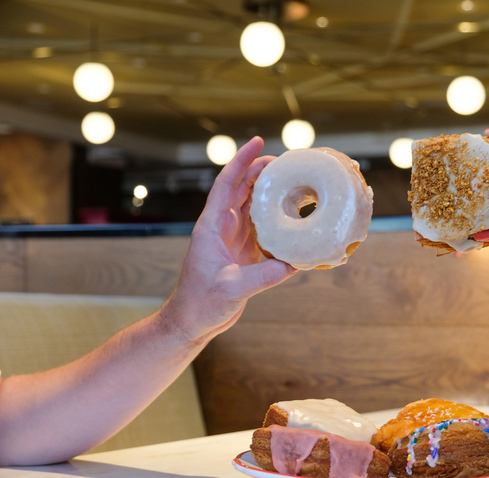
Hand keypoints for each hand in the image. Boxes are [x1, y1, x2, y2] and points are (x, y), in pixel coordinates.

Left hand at [161, 136, 296, 344]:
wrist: (192, 322)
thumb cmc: (200, 304)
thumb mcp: (232, 289)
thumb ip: (262, 276)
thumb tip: (293, 263)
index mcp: (212, 227)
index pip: (226, 185)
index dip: (240, 161)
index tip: (257, 142)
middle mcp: (222, 228)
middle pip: (241, 189)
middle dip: (259, 170)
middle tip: (285, 161)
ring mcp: (232, 240)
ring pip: (251, 206)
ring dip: (268, 192)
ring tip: (291, 180)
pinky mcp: (243, 254)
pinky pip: (261, 229)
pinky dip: (276, 219)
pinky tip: (292, 216)